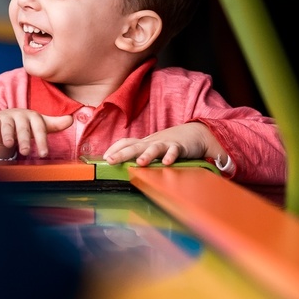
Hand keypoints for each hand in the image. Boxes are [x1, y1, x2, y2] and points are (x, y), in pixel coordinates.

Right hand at [0, 109, 72, 158]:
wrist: (6, 118)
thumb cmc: (27, 124)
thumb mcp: (40, 124)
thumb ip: (55, 124)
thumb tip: (71, 119)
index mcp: (33, 117)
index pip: (39, 128)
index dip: (42, 141)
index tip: (44, 154)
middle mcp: (20, 115)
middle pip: (23, 129)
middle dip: (24, 140)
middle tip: (25, 152)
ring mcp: (7, 118)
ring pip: (8, 127)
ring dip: (8, 135)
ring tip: (9, 145)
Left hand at [102, 122, 223, 166]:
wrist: (194, 133)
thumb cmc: (169, 143)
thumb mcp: (152, 147)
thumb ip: (139, 154)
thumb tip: (122, 165)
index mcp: (144, 143)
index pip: (125, 142)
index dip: (114, 148)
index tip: (104, 157)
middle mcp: (152, 142)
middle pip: (134, 146)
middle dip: (121, 153)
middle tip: (111, 161)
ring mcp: (165, 144)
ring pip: (154, 149)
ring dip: (147, 155)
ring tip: (140, 163)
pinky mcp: (179, 147)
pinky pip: (174, 151)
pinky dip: (171, 156)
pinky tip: (167, 164)